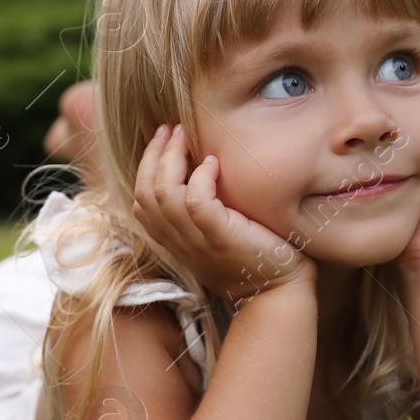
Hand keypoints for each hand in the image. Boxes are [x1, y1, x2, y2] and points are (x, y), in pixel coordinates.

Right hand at [133, 123, 314, 304]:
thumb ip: (201, 213)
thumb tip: (199, 169)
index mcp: (174, 241)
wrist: (278, 291)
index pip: (141, 202)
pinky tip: (214, 163)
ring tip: (185, 135)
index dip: (146, 167)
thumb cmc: (255, 258)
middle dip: (154, 154)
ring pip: (164, 193)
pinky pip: (196, 202)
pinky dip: (201, 177)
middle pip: (145, 192)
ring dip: (172, 158)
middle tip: (170, 128)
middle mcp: (179, 242)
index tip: (163, 140)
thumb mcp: (217, 235)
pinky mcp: (220, 237)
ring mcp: (197, 241)